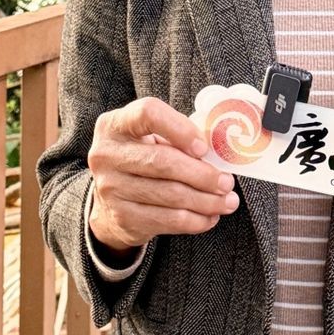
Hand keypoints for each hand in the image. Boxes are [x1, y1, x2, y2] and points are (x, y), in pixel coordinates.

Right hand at [86, 97, 239, 252]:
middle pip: (163, 161)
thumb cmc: (141, 160)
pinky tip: (210, 216)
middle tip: (227, 182)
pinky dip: (196, 220)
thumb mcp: (151, 139)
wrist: (110, 203)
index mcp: (115, 124)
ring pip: (170, 195)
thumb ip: (178, 138)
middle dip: (203, 174)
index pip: (148, 113)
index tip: (203, 147)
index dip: (180, 129)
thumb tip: (219, 152)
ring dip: (206, 200)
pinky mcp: (122, 218)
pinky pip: (168, 220)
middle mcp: (106, 154)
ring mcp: (111, 188)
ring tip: (227, 201)